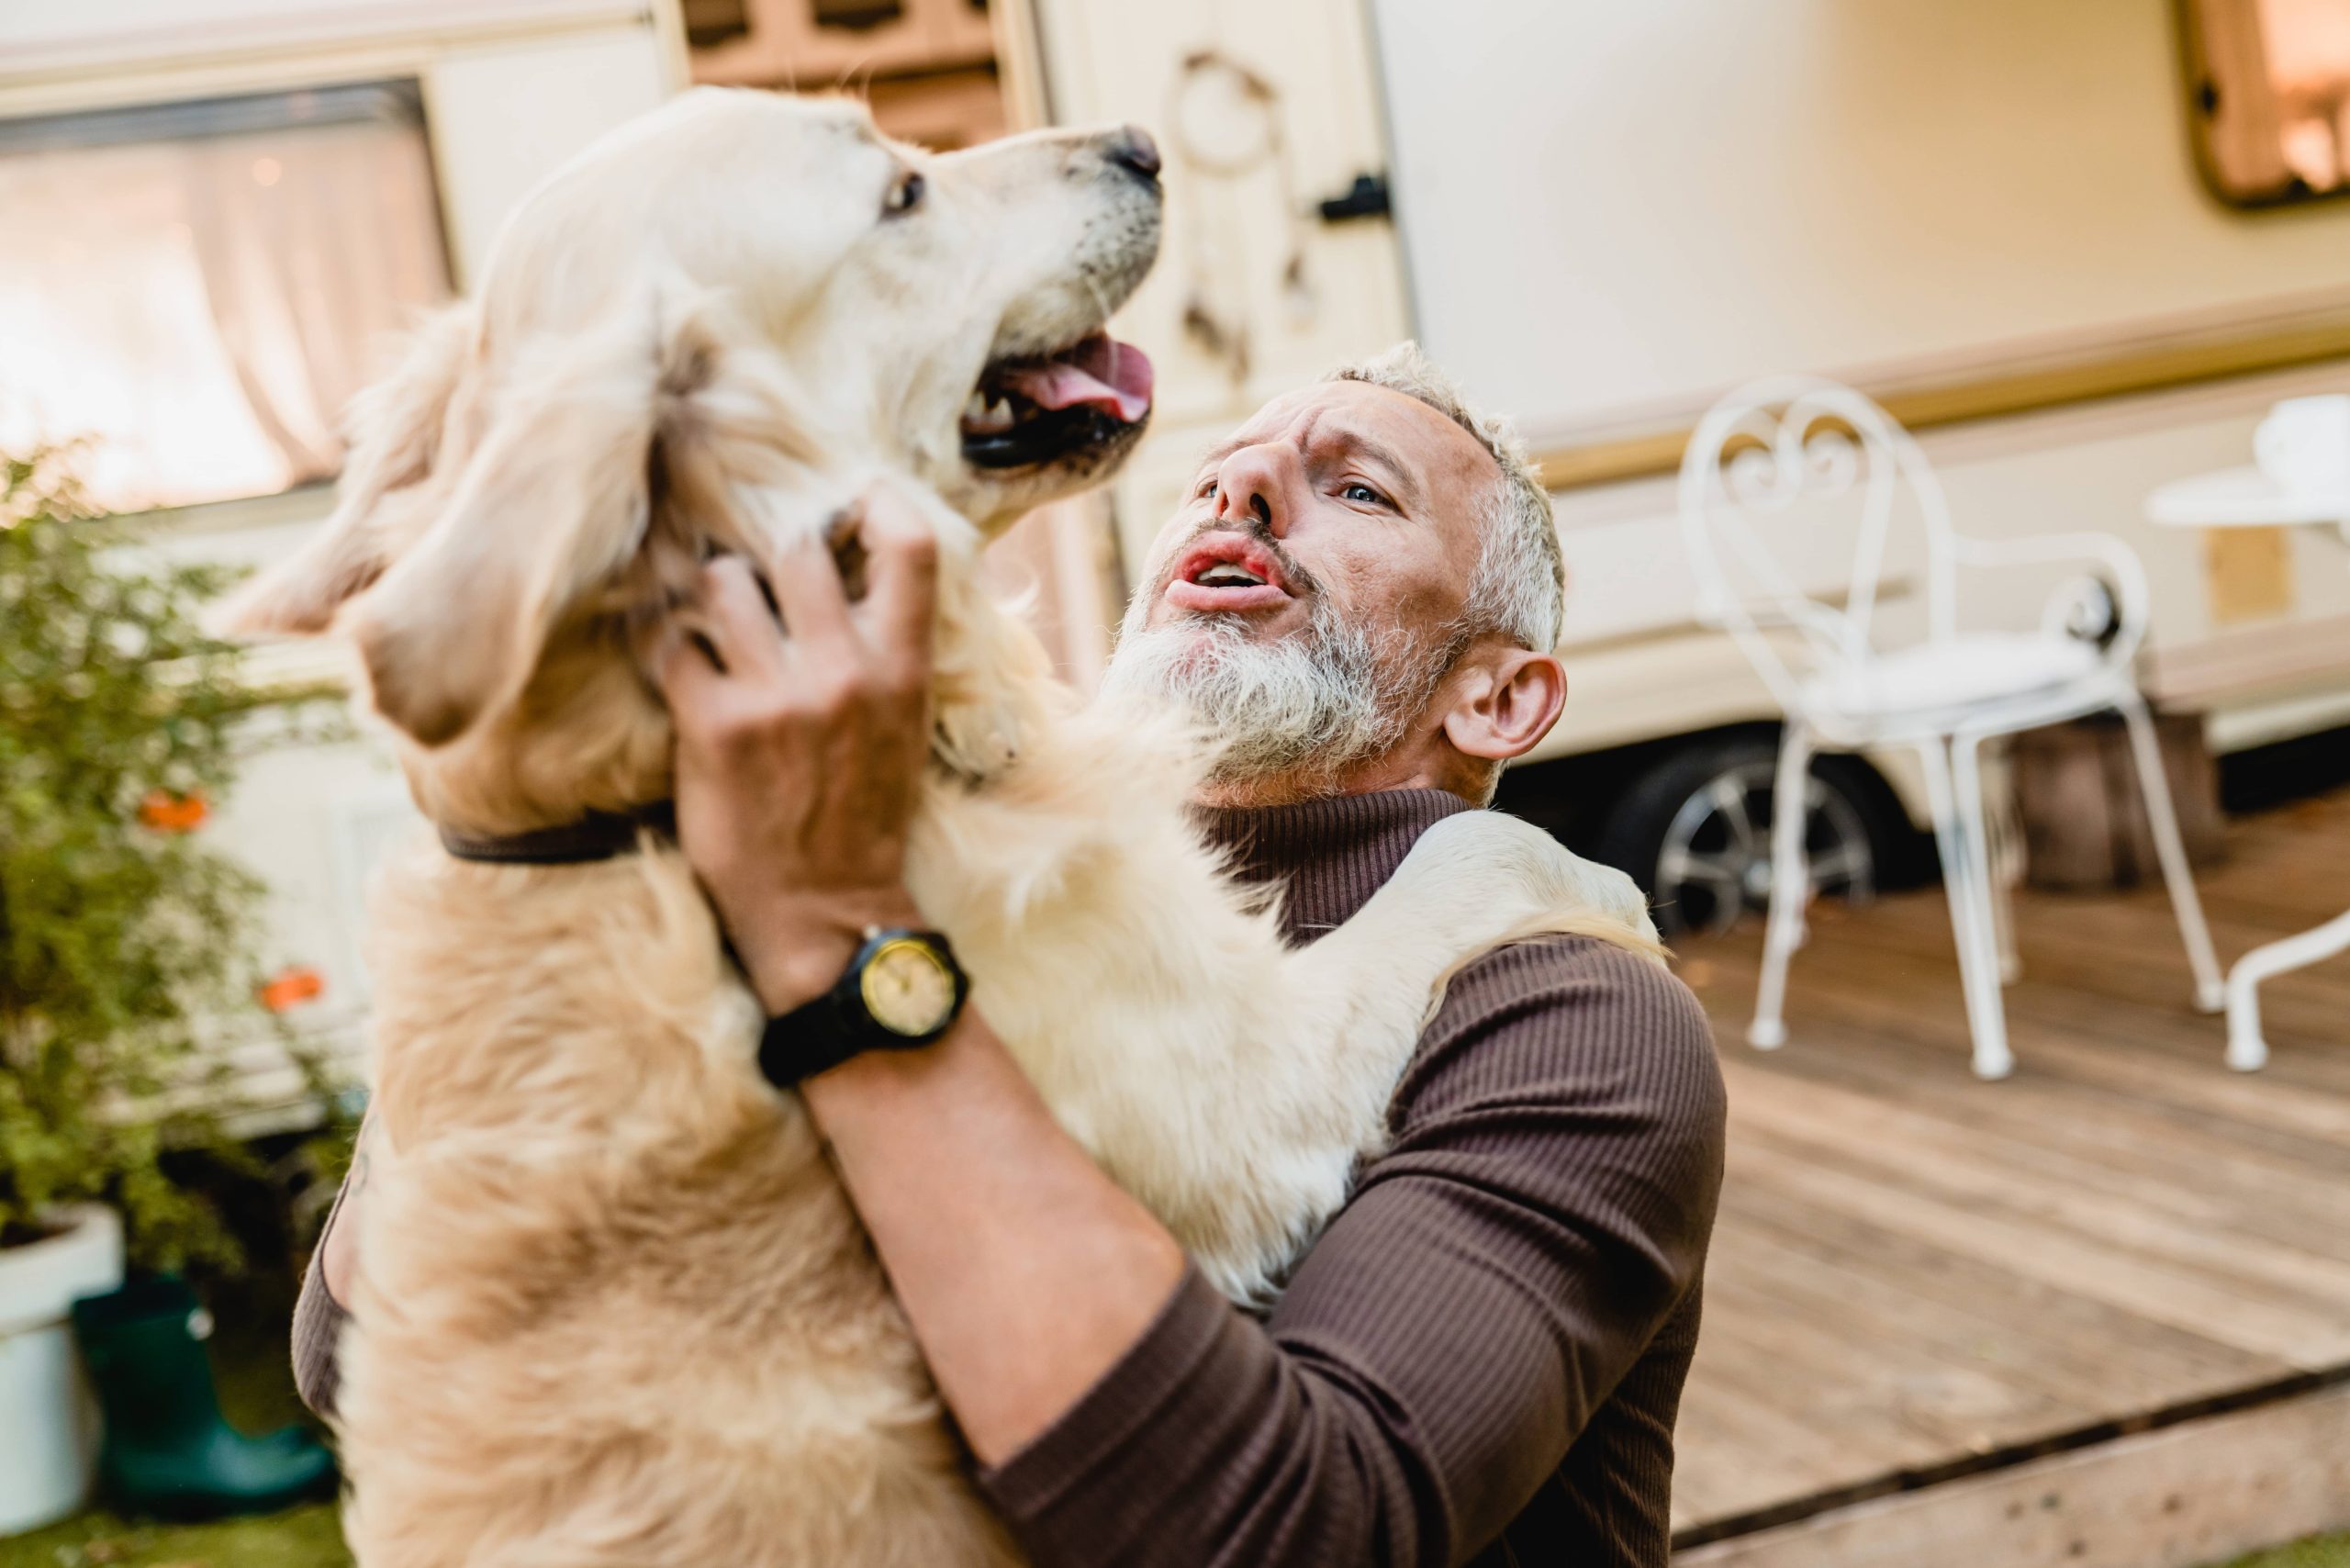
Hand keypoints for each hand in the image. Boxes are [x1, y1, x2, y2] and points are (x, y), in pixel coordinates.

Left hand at [658, 485, 939, 1013]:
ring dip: (712, 597)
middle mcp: (843, 672)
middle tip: (758, 582)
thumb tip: (853, 574)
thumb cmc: (864, 815)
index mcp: (903, 669)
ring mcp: (776, 697)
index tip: (851, 502)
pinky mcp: (714, 725)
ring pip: (724, 583)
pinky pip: (672, 644)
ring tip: (715, 626)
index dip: (877, 503)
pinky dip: (670, 649)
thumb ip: (884, 652)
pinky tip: (682, 670)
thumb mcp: (904, 726)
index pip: (911, 547)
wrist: (827, 913)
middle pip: (796, 548)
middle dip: (769, 556)